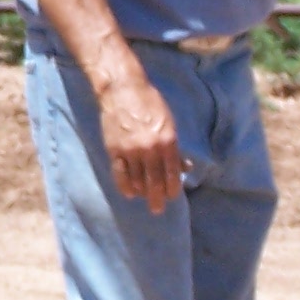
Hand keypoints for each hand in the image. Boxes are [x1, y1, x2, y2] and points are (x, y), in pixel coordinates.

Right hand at [96, 66, 181, 214]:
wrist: (123, 90)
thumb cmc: (150, 104)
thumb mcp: (169, 123)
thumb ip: (175, 148)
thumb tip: (185, 167)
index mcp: (167, 141)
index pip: (172, 174)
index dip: (172, 189)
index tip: (171, 197)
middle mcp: (150, 148)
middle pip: (155, 182)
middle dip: (157, 198)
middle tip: (157, 209)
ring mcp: (131, 150)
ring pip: (137, 180)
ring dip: (141, 192)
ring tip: (143, 197)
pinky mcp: (114, 149)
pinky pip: (120, 173)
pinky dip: (124, 185)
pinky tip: (129, 192)